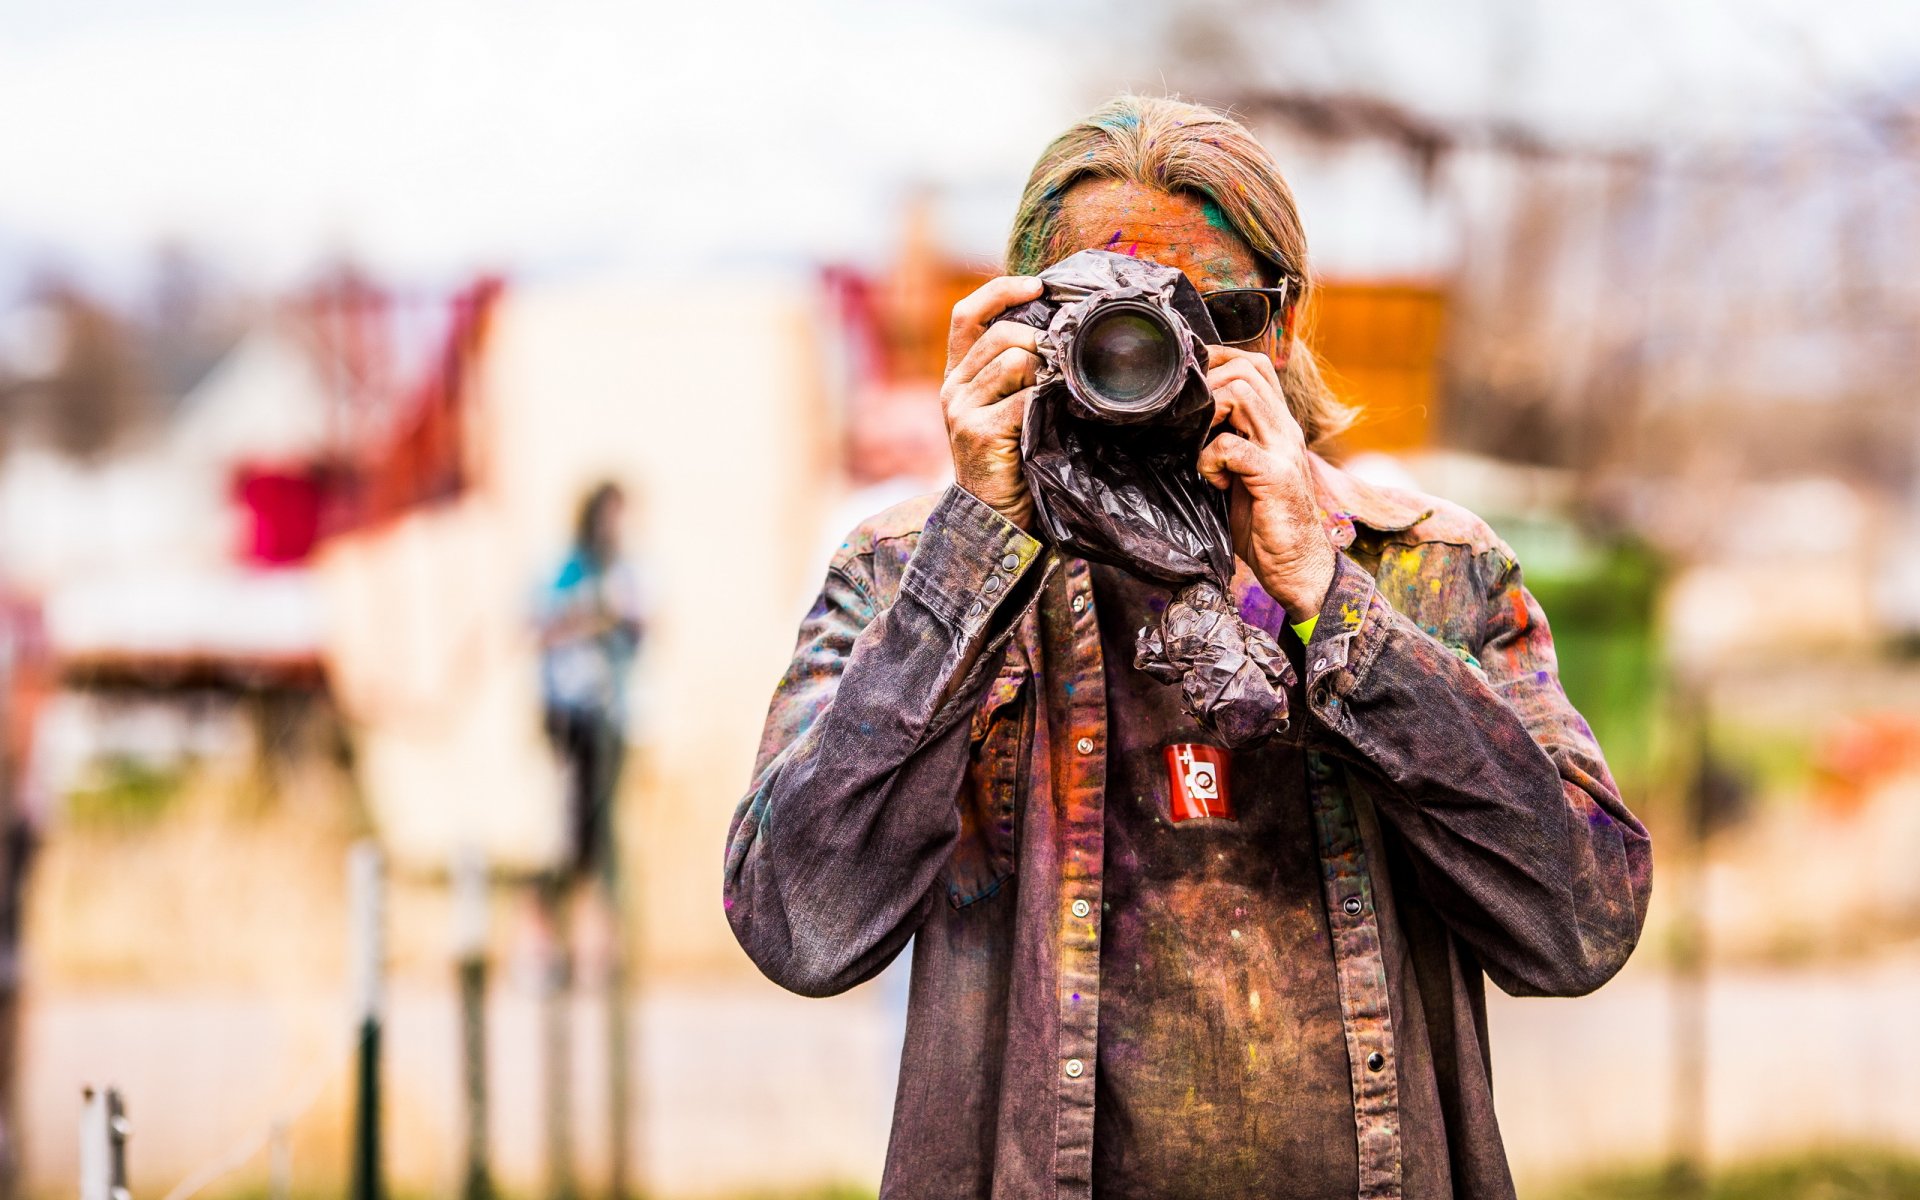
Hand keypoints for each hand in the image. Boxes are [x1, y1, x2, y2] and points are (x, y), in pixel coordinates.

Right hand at [941, 276, 1045, 529]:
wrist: (993, 517)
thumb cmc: (1012, 460)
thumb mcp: (1007, 407)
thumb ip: (1019, 372)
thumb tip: (1060, 334)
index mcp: (959, 375)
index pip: (968, 314)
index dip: (1001, 291)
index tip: (1037, 285)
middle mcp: (953, 387)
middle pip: (1001, 334)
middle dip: (1040, 341)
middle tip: (1063, 363)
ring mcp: (961, 409)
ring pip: (1014, 360)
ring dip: (1046, 373)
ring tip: (1056, 395)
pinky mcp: (978, 432)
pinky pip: (1023, 396)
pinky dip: (1046, 401)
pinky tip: (1052, 416)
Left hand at [1196, 345, 1336, 619]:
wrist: (1298, 566)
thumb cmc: (1264, 523)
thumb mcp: (1243, 472)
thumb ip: (1227, 441)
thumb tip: (1184, 421)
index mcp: (1277, 425)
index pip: (1255, 365)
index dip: (1219, 361)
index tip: (1191, 384)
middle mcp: (1284, 429)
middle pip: (1246, 370)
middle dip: (1208, 387)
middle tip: (1194, 423)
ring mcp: (1282, 450)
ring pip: (1241, 395)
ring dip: (1208, 416)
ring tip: (1203, 447)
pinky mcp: (1274, 476)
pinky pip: (1231, 446)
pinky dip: (1210, 459)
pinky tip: (1214, 481)